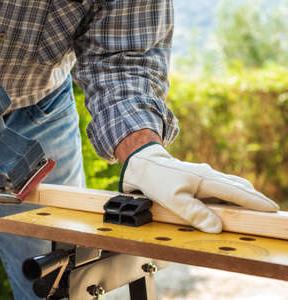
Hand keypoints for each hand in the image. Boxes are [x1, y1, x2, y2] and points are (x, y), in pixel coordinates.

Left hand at [120, 142, 278, 232]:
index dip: (256, 202)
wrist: (143, 165)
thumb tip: (217, 228)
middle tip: (268, 211)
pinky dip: (227, 196)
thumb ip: (195, 213)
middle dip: (254, 199)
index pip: (237, 192)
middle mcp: (209, 176)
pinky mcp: (197, 180)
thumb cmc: (157, 180)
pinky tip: (226, 205)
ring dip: (241, 197)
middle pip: (238, 187)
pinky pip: (217, 188)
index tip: (272, 209)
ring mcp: (203, 177)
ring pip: (229, 187)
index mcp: (207, 179)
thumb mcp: (173, 199)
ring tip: (251, 210)